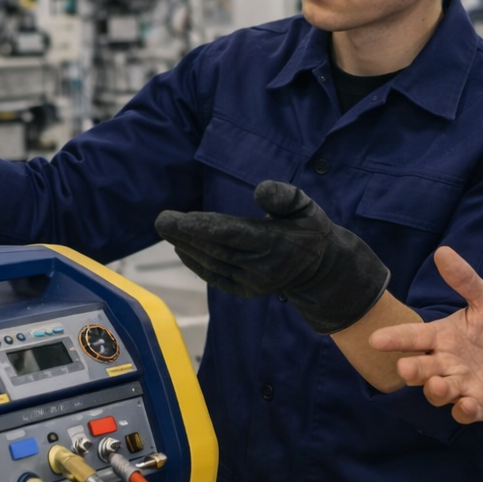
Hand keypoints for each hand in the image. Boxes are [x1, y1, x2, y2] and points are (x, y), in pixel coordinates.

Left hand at [154, 181, 389, 334]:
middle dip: (186, 235)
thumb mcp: (304, 205)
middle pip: (216, 249)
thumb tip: (259, 190)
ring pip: (213, 264)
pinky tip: (182, 249)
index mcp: (275, 244)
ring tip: (168, 229)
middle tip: (162, 220)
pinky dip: (197, 264)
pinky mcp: (247, 291)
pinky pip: (216, 277)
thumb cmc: (307, 227)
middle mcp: (262, 268)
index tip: (178, 219)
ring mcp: (253, 283)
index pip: (232, 235)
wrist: (319, 266)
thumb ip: (284, 195)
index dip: (203, 227)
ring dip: (187, 247)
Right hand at [369, 247, 482, 423]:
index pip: (414, 337)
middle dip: (412, 370)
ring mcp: (462, 385)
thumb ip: (464, 280)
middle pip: (422, 368)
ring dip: (436, 390)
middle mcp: (446, 363)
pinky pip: (467, 411)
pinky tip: (467, 404)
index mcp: (442, 337)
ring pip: (440, 392)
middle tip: (405, 369)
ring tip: (438, 384)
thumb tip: (442, 252)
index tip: (376, 339)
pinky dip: (465, 410)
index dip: (395, 338)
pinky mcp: (480, 404)